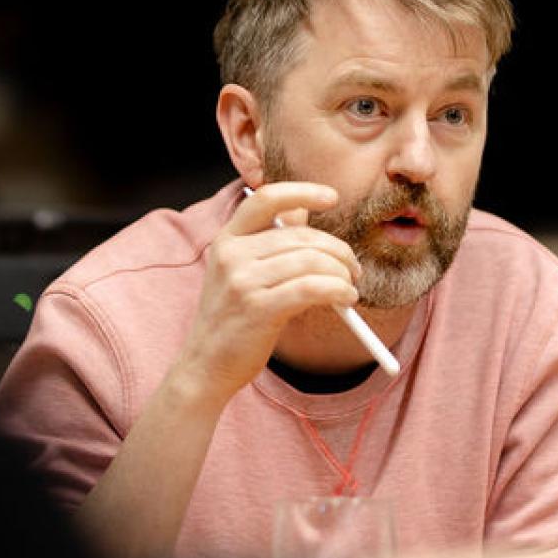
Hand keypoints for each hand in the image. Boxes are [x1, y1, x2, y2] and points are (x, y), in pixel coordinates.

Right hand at [169, 181, 361, 403]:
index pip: (266, 199)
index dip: (302, 192)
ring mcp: (242, 281)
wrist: (204, 366)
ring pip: (311, 261)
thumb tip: (305, 212)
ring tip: (349, 288)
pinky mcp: (258, 308)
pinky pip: (312, 288)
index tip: (332, 197)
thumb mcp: (241, 273)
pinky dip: (338, 290)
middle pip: (300, 235)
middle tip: (352, 267)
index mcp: (226, 239)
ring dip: (341, 273)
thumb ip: (269, 243)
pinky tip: (345, 299)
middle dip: (337, 250)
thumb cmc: (232, 319)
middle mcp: (231, 255)